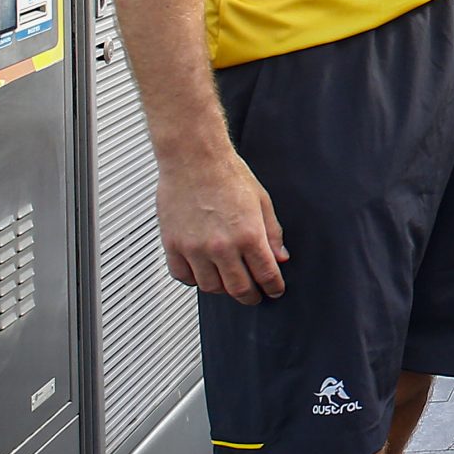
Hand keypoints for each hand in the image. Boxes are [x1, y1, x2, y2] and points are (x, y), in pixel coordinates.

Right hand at [157, 146, 286, 303]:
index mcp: (248, 235)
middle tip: (254, 295)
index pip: (266, 275)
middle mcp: (221, 246)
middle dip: (251, 296)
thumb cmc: (227, 173)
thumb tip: (280, 258)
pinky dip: (194, 279)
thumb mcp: (262, 201)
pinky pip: (183, 276)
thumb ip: (272, 233)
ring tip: (229, 281)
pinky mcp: (173, 245)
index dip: (273, 287)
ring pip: (211, 287)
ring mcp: (195, 248)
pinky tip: (202, 271)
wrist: (193, 157)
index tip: (274, 290)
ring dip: (223, 289)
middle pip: (239, 289)